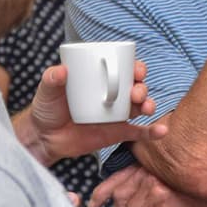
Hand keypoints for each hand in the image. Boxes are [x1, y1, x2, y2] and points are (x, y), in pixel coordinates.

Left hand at [17, 60, 167, 165]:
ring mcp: (117, 114)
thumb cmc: (46, 109)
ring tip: (146, 108)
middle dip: (142, 87)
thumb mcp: (47, 91)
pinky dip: (153, 131)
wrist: (44, 139)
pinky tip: (162, 131)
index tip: (137, 70)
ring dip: (149, 104)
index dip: (136, 67)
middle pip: (137, 87)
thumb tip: (60, 70)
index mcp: (101, 80)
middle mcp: (113, 95)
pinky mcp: (117, 133)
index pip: (125, 69)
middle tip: (135, 93)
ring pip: (141, 106)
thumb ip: (51, 79)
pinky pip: (139, 132)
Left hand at [91, 164, 206, 206]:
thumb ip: (151, 187)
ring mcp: (153, 180)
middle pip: (120, 194)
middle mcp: (149, 169)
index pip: (119, 176)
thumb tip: (132, 204)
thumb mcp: (172, 187)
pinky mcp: (160, 193)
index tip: (94, 203)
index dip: (102, 190)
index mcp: (149, 165)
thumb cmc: (201, 190)